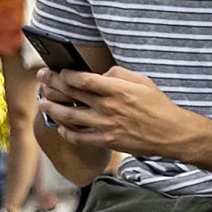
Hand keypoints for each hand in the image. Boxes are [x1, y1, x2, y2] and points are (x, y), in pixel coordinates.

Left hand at [36, 62, 187, 162]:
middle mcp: (107, 107)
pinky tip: (60, 126)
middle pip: (70, 94)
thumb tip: (100, 74)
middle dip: (51, 84)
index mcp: (117, 90)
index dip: (65, 74)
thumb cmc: (158, 106)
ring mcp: (104, 125)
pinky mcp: (105, 141)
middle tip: (41, 79)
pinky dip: (65, 131)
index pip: (82, 79)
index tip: (58, 71)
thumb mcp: (143, 81)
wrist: (170, 133)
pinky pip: (77, 137)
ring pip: (67, 116)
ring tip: (42, 103)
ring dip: (51, 108)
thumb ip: (119, 74)